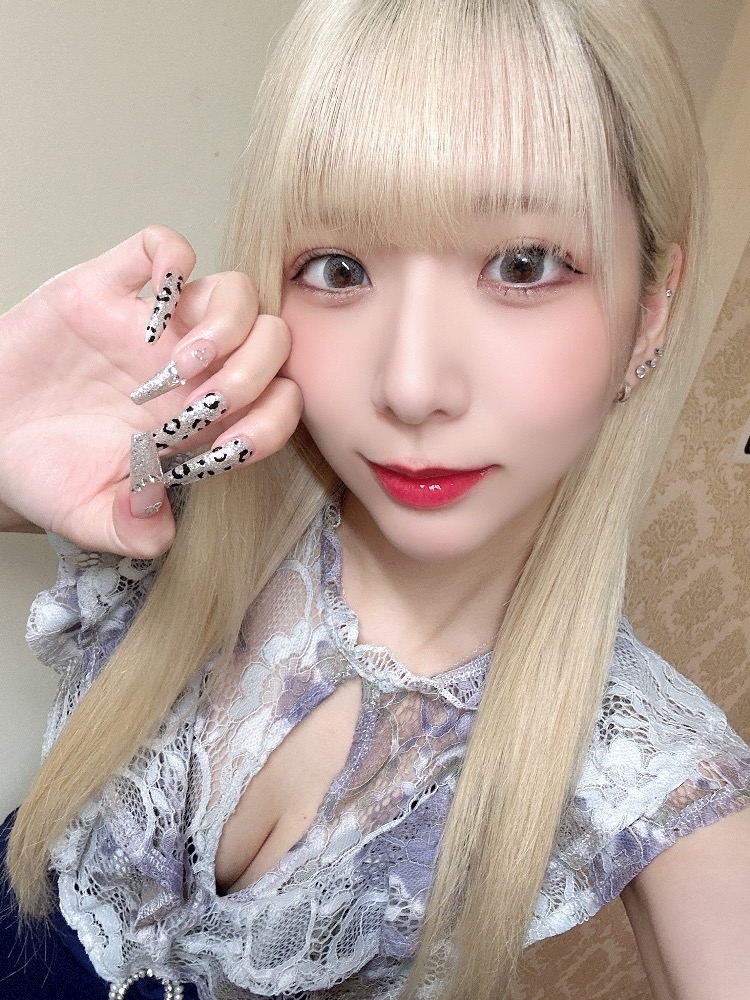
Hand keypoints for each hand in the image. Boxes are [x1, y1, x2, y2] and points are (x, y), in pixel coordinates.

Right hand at [0, 226, 300, 555]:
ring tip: (182, 360)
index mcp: (198, 421)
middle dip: (255, 370)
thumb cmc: (42, 470)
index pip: (276, 405)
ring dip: (228, 322)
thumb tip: (157, 522)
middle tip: (205, 398)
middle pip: (270, 341)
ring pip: (233, 291)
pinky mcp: (105, 289)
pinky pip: (159, 247)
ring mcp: (151, 326)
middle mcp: (188, 369)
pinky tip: (156, 294)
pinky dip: (171, 258)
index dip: (271, 422)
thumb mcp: (86, 516)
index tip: (229, 445)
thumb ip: (130, 532)